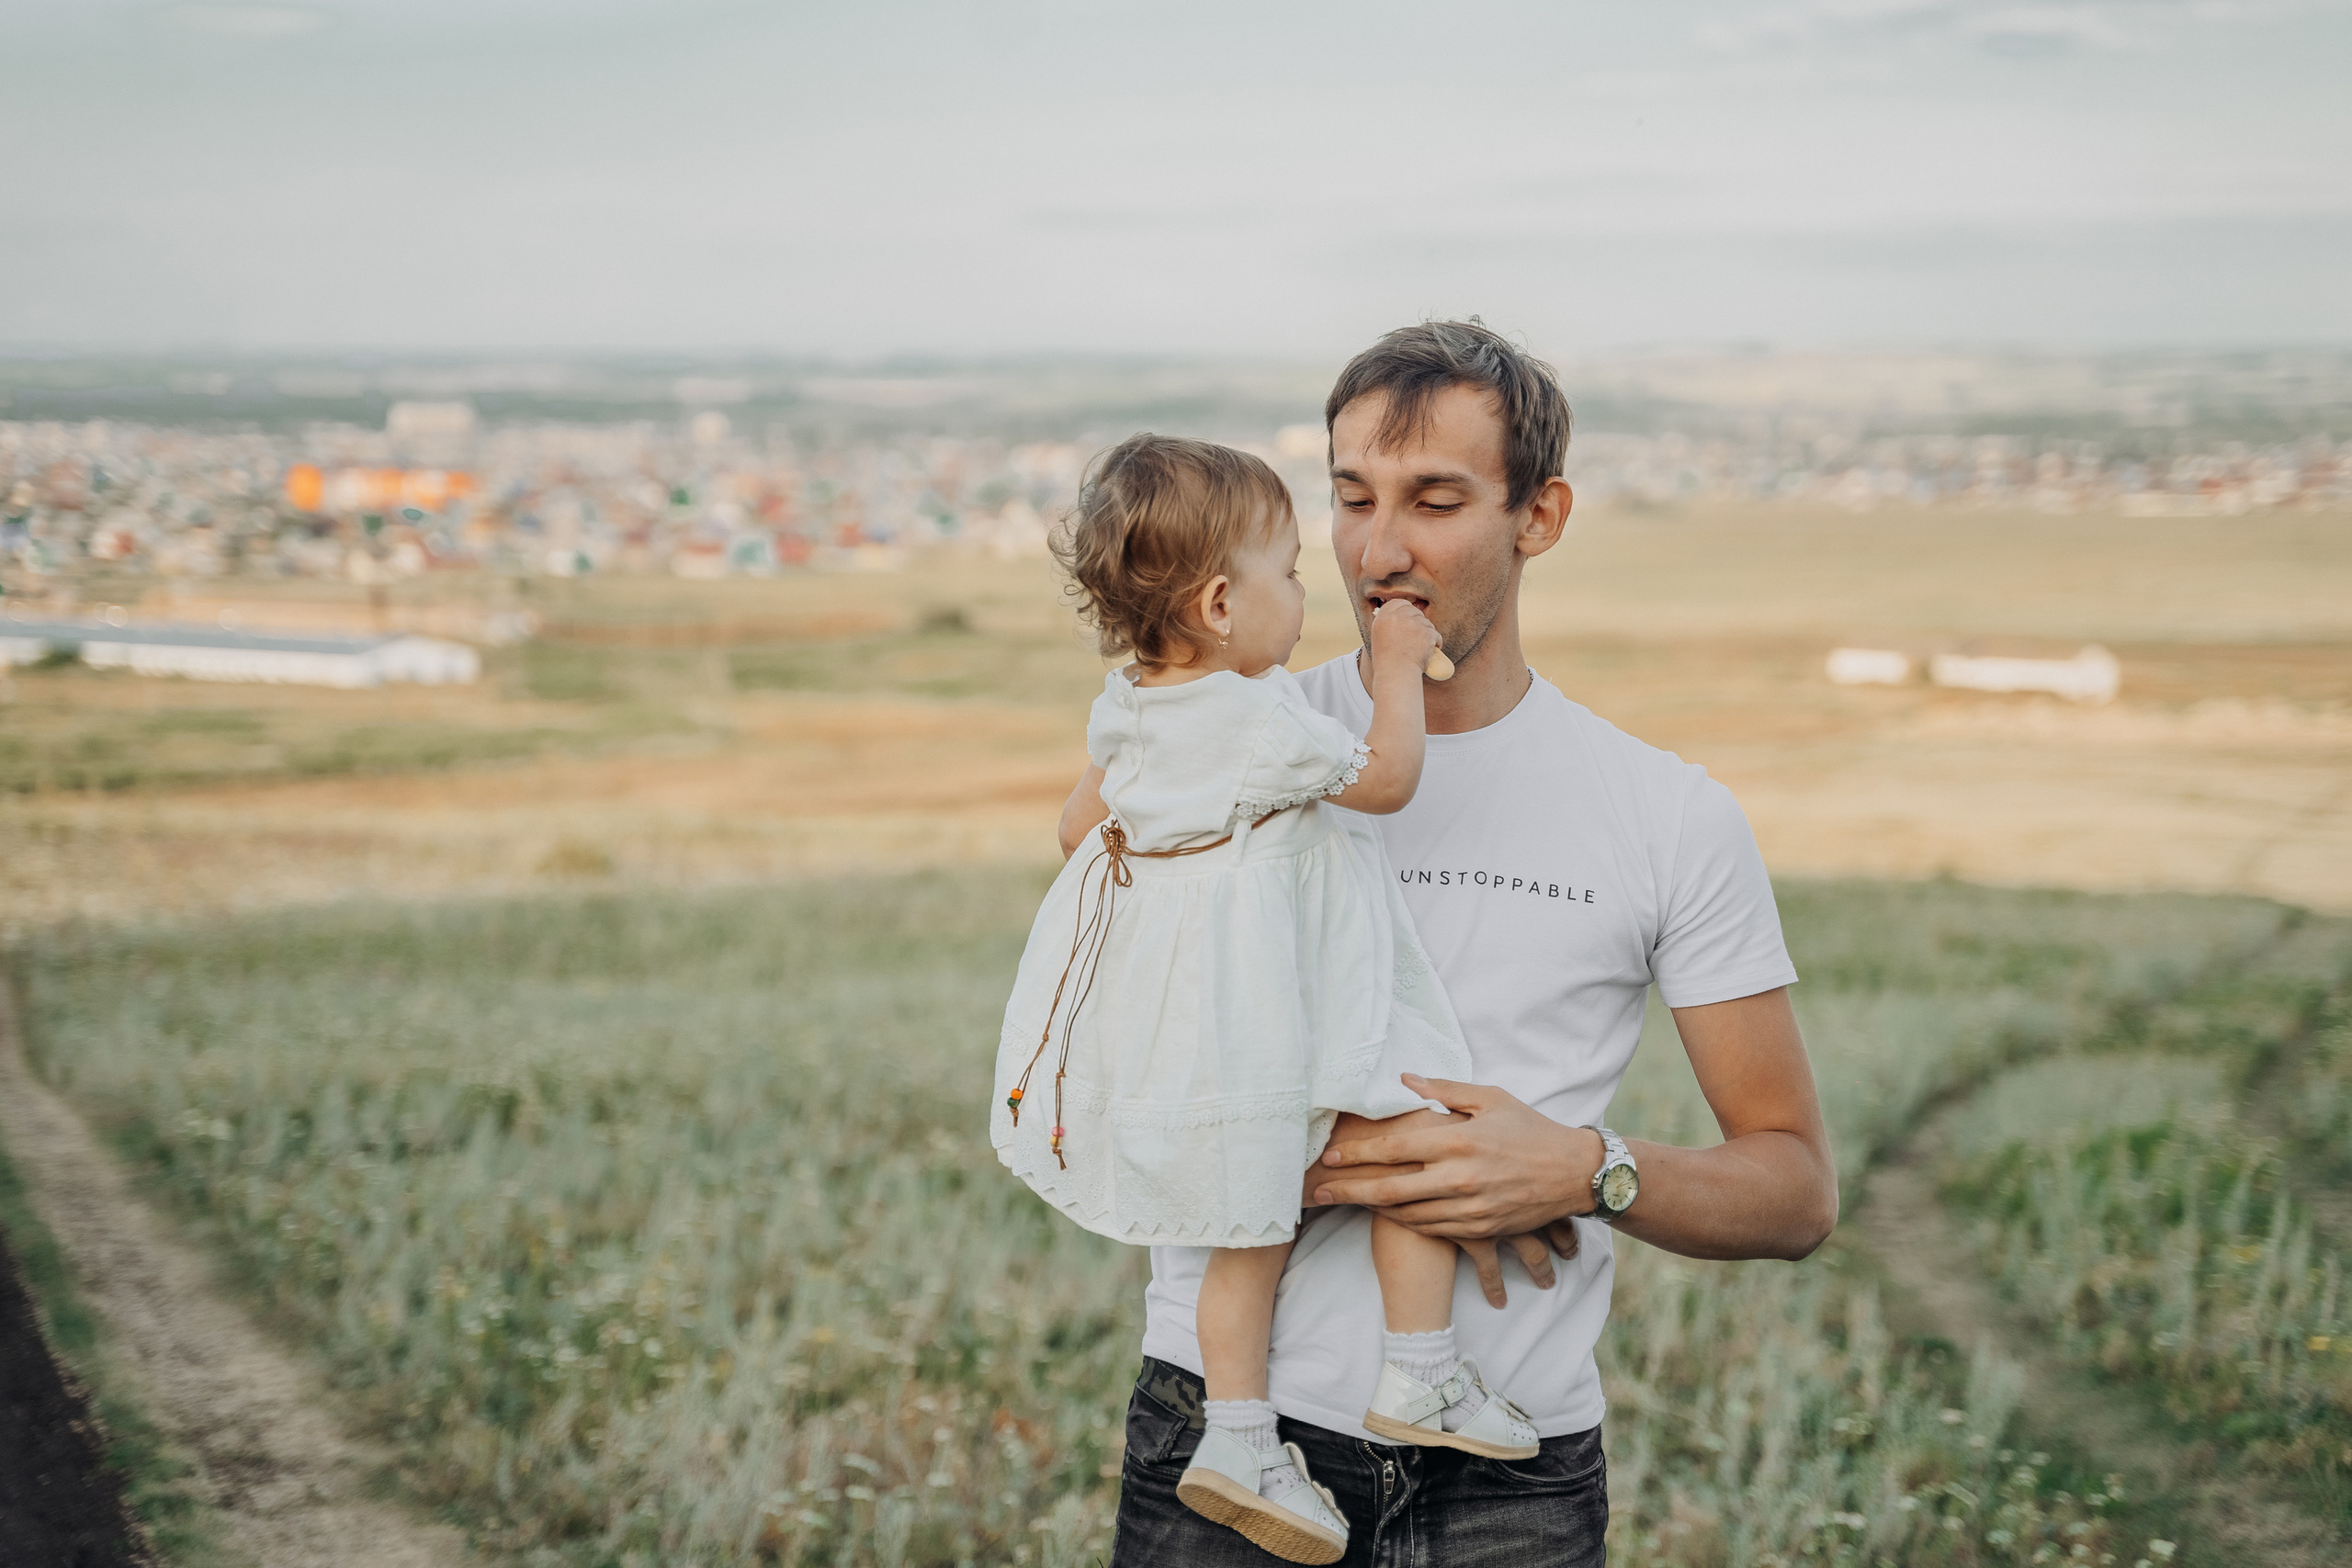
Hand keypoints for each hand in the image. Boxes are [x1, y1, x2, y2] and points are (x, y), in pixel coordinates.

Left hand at [1305, 1110, 1579, 1308]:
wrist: (1573, 1174)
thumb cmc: (1530, 1129)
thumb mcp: (1490, 1098)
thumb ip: (1444, 1089)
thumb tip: (1404, 1078)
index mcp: (1458, 1140)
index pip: (1394, 1149)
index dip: (1357, 1154)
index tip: (1330, 1156)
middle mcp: (1459, 1178)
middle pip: (1388, 1189)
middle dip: (1347, 1191)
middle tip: (1315, 1190)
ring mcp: (1468, 1208)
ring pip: (1405, 1214)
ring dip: (1370, 1209)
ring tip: (1342, 1201)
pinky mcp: (1479, 1229)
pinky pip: (1430, 1229)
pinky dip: (1403, 1221)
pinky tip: (1384, 1214)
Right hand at [1367, 598, 1440, 676]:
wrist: (1396, 674)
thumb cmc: (1387, 661)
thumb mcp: (1380, 637)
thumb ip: (1388, 624)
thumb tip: (1400, 614)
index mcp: (1383, 618)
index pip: (1398, 603)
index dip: (1405, 609)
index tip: (1408, 617)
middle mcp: (1397, 617)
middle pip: (1414, 610)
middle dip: (1418, 621)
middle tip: (1417, 636)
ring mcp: (1413, 624)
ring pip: (1426, 623)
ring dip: (1426, 633)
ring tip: (1419, 649)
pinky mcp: (1427, 633)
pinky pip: (1436, 635)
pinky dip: (1435, 643)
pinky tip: (1428, 652)